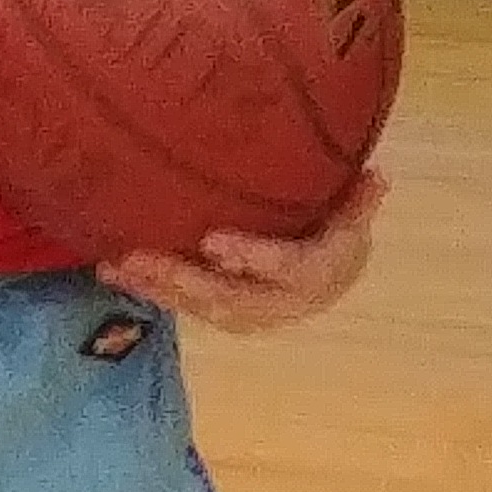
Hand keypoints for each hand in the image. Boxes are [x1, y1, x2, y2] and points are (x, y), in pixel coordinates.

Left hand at [97, 172, 385, 334]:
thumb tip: (378, 177)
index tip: (212, 242)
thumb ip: (359, 202)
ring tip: (113, 265)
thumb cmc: (336, 241)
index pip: (281, 268)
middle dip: (178, 277)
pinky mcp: (218, 313)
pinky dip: (150, 289)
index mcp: (310, 276)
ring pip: (195, 304)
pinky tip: (114, 272)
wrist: (329, 287)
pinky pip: (183, 304)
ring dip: (153, 286)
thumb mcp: (352, 220)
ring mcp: (242, 314)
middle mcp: (273, 303)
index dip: (250, 256)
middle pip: (224, 294)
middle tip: (137, 255)